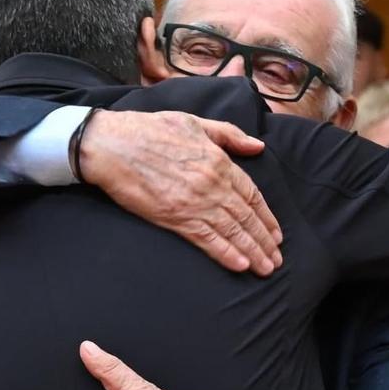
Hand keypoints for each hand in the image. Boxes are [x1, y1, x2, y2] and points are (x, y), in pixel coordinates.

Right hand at [77, 110, 280, 273]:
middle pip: (246, 217)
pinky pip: (206, 239)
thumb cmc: (150, 129)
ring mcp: (195, 202)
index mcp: (219, 161)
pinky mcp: (174, 217)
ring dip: (251, 252)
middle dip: (263, 240)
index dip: (266, 216)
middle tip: (276, 259)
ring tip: (265, 268)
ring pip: (231, 231)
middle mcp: (212, 184)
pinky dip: (225, 253)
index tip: (276, 233)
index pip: (252, 194)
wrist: (112, 144)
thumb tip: (257, 145)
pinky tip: (240, 265)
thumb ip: (229, 135)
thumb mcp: (195, 122)